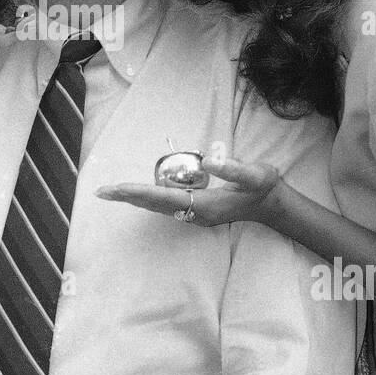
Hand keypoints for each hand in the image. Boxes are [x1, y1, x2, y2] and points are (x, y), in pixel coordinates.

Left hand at [96, 155, 282, 227]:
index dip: (138, 192)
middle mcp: (196, 213)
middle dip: (129, 197)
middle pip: (155, 205)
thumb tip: (208, 160)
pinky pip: (168, 205)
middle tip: (102, 191)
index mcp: (205, 204)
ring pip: (160, 207)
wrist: (273, 205)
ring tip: (114, 192)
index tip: (117, 189)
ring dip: (137, 199)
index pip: (163, 197)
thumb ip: (232, 168)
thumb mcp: (254, 174)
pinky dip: (150, 199)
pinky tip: (140, 194)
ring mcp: (196, 215)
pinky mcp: (199, 211)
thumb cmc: (263, 187)